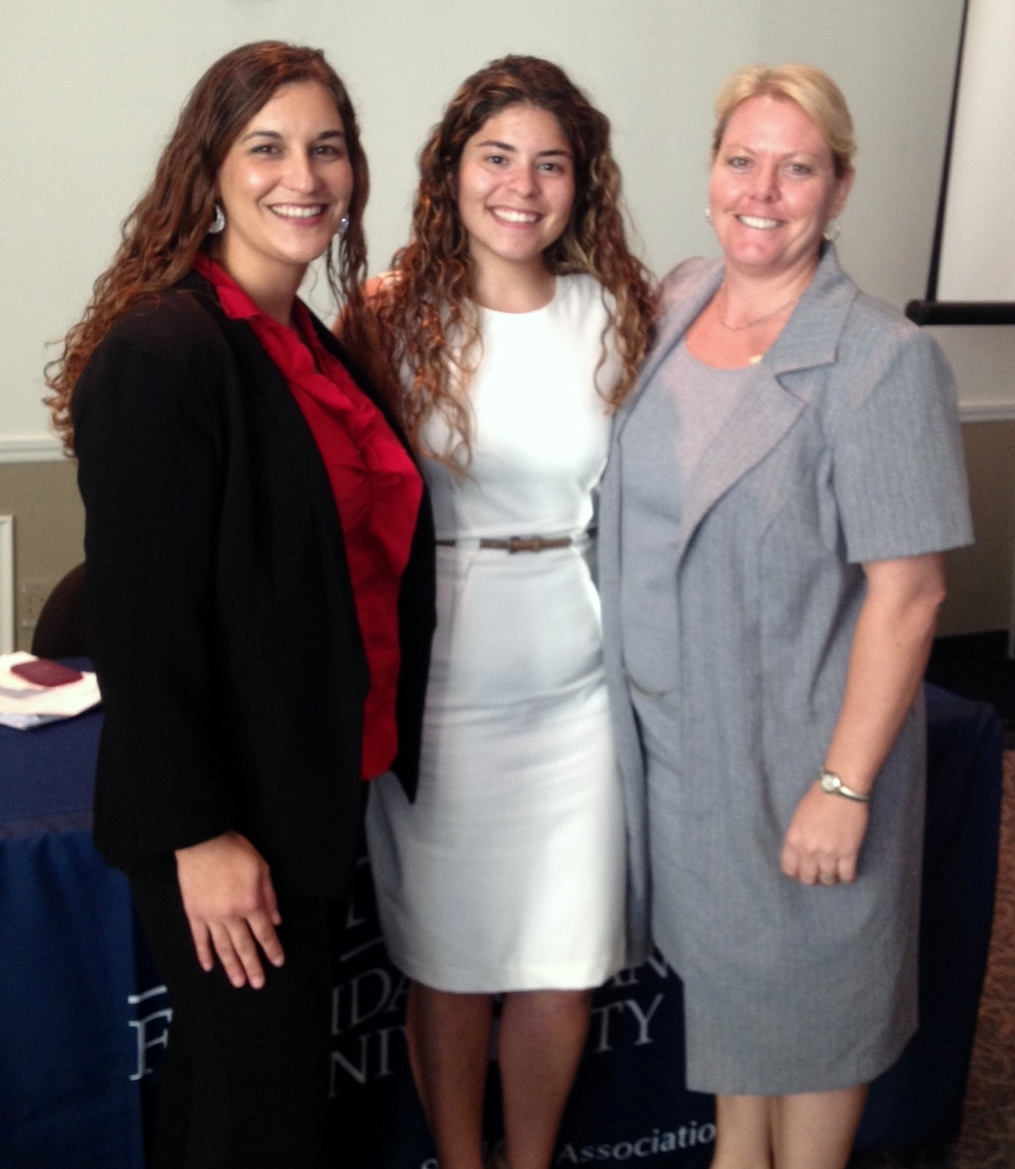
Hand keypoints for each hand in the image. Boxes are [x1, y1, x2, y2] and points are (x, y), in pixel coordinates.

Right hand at [174, 831, 283, 987]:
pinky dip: (204, 954)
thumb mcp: (262, 869)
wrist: (203, 842)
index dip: (272, 949)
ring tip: (238, 982)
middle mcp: (231, 915)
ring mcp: (210, 917)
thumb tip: (276, 921)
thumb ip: (269, 896)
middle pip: (244, 945)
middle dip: (252, 966)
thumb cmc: (236, 852)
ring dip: (231, 966)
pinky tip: (209, 966)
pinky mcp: (194, 914)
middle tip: (258, 983)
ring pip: (222, 947)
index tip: (277, 962)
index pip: (264, 932)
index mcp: (250, 903)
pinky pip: (199, 939)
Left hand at [780, 782, 868, 885]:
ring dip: (831, 878)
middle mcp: (809, 850)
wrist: (841, 788)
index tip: (802, 871)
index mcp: (793, 840)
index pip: (789, 869)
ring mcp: (829, 853)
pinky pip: (847, 875)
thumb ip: (797, 837)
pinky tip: (847, 873)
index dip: (796, 873)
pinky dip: (847, 877)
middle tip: (819, 873)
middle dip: (813, 878)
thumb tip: (800, 853)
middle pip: (808, 878)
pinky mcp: (849, 852)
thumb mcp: (798, 818)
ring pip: (828, 880)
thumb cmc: (818, 798)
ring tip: (834, 872)